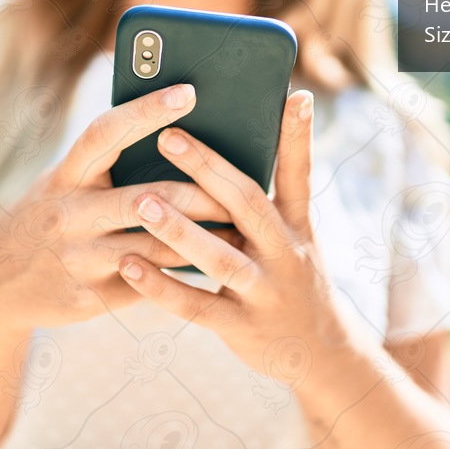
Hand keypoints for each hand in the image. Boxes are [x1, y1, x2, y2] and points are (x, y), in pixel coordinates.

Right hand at [0, 84, 233, 331]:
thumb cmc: (49, 217)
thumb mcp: (64, 184)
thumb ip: (106, 164)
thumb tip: (175, 134)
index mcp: (64, 175)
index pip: (105, 133)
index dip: (146, 111)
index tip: (189, 91)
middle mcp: (67, 214)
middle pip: (144, 198)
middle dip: (199, 194)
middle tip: (244, 186)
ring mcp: (77, 259)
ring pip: (154, 246)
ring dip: (202, 240)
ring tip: (243, 230)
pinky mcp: (88, 298)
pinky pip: (147, 284)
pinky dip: (182, 275)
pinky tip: (214, 268)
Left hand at [117, 90, 350, 381]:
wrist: (321, 353)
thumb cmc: (293, 279)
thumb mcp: (294, 238)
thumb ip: (266, 201)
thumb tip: (228, 154)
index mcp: (297, 226)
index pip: (299, 174)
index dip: (297, 137)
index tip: (293, 96)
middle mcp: (286, 254)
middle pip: (248, 206)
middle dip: (209, 170)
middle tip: (169, 137)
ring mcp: (265, 293)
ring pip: (219, 258)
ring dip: (179, 230)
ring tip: (141, 202)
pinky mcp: (242, 328)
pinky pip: (196, 306)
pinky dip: (161, 287)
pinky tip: (128, 266)